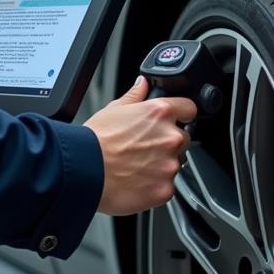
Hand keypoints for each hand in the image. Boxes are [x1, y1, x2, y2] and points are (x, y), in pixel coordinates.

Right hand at [83, 76, 196, 215]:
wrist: (85, 170)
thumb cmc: (95, 140)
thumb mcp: (114, 108)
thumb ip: (135, 95)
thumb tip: (142, 84)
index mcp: (159, 113)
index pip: (188, 108)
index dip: (182, 113)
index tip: (177, 119)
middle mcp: (170, 138)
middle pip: (183, 138)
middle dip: (168, 142)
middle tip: (145, 147)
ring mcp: (169, 165)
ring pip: (175, 163)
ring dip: (162, 164)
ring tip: (136, 165)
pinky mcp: (166, 189)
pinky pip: (167, 186)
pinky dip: (155, 185)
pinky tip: (137, 180)